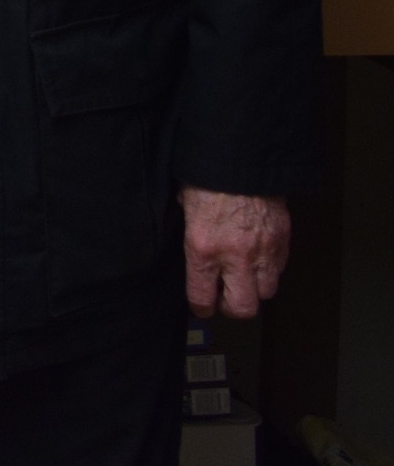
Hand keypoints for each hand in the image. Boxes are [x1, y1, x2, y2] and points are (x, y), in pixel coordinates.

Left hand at [183, 188, 289, 317]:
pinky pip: (280, 269)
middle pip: (242, 307)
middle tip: (225, 299)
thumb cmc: (207, 177)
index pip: (202, 297)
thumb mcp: (183, 206)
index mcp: (203, 247)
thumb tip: (194, 248)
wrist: (243, 157)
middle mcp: (234, 255)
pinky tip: (258, 259)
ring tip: (243, 279)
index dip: (201, 308)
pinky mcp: (283, 241)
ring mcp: (263, 250)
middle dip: (232, 308)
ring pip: (266, 292)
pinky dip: (270, 270)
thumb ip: (189, 233)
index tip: (201, 308)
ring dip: (254, 289)